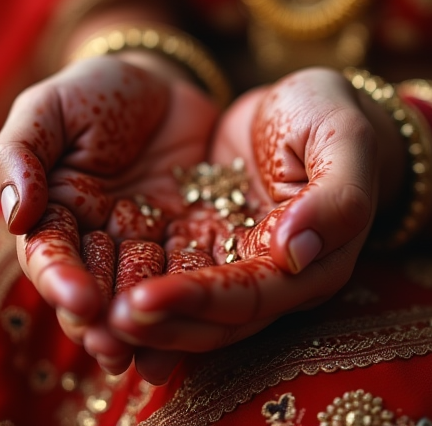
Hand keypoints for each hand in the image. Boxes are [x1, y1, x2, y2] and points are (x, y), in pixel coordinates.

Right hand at [0, 55, 219, 370]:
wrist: (163, 83)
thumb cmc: (97, 89)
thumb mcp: (50, 108)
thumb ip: (21, 154)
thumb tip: (15, 215)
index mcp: (54, 210)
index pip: (50, 252)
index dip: (61, 278)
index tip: (78, 299)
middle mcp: (95, 237)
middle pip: (94, 286)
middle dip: (102, 320)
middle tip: (114, 347)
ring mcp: (142, 242)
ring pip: (139, 289)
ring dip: (143, 326)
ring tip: (150, 357)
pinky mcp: (186, 238)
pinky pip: (188, 269)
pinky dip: (188, 299)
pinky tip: (196, 328)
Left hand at [109, 68, 402, 380]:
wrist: (300, 107)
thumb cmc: (326, 116)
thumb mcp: (342, 139)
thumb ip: (334, 197)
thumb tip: (292, 252)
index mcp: (313, 263)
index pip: (253, 296)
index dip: (199, 302)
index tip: (143, 301)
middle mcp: (273, 278)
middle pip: (215, 319)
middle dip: (160, 324)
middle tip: (102, 323)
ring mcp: (234, 263)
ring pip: (188, 308)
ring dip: (143, 321)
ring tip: (89, 321)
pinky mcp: (203, 244)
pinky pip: (169, 275)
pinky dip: (135, 288)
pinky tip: (96, 294)